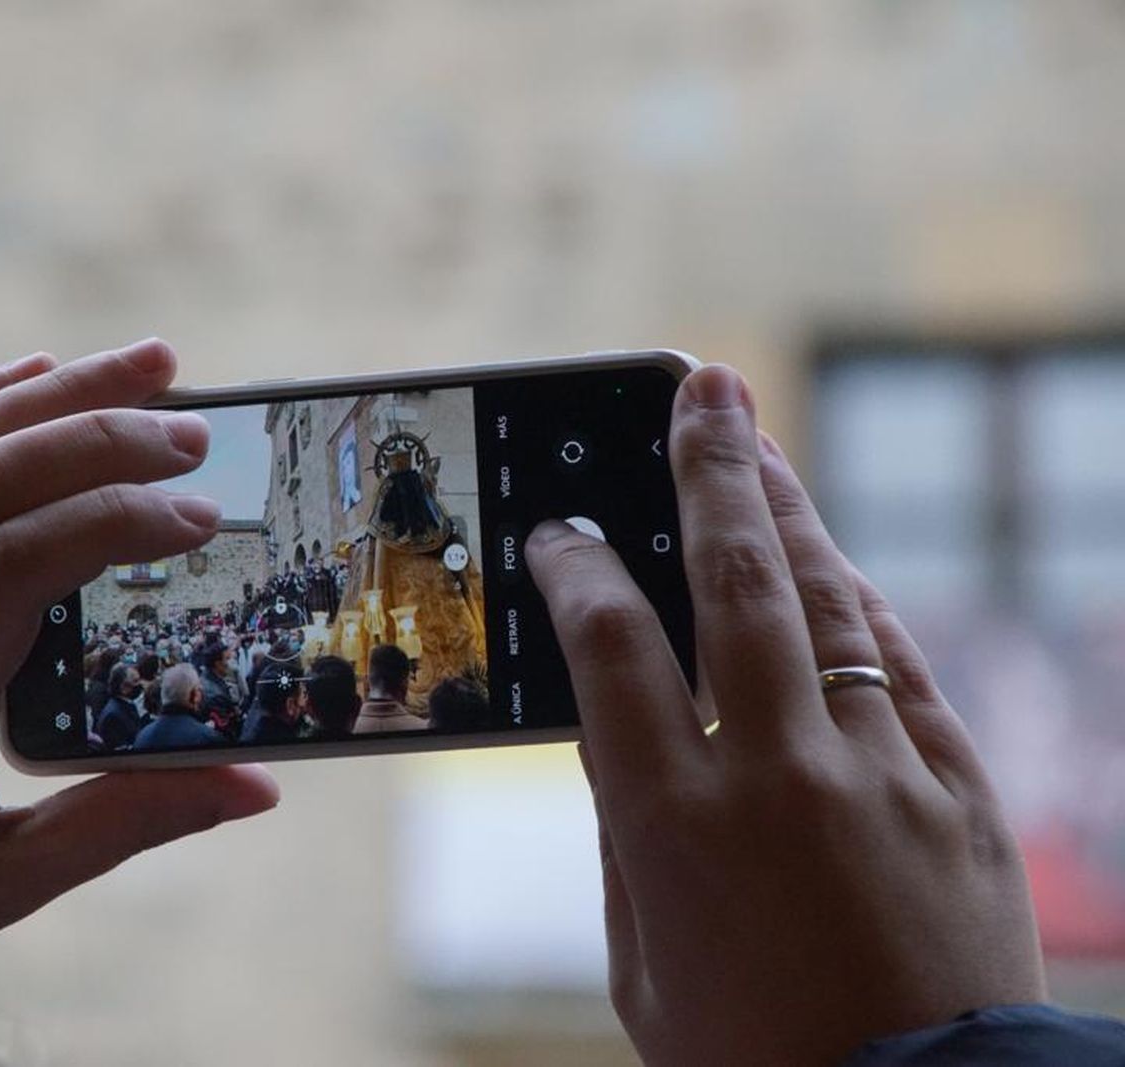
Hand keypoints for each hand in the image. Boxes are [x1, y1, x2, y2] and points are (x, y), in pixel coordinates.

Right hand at [527, 365, 1043, 1065]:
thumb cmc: (750, 1057)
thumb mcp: (641, 958)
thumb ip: (625, 833)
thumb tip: (619, 726)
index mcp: (672, 825)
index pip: (608, 646)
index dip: (577, 567)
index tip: (560, 530)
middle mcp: (775, 775)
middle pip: (734, 581)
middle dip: (710, 470)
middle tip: (702, 388)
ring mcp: (878, 774)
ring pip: (828, 601)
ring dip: (789, 511)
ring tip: (758, 444)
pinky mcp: (959, 790)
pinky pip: (902, 665)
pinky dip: (862, 602)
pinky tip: (832, 562)